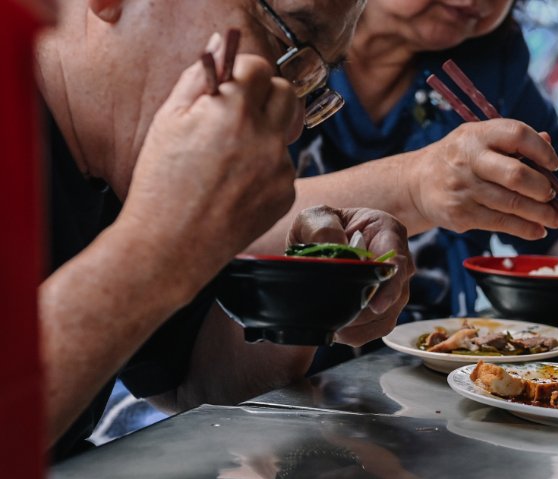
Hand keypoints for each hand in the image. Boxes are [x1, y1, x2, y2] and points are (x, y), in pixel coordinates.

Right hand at [119, 37, 299, 299]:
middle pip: (287, 94)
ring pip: (283, 135)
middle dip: (266, 96)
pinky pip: (282, 169)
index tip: (232, 85)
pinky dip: (265, 171)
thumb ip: (199, 78)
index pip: (259, 68)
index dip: (243, 73)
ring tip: (227, 162)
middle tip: (241, 112)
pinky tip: (235, 187)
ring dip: (264, 137)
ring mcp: (281, 168)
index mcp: (234, 110)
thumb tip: (220, 47)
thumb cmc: (163, 183)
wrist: (173, 244)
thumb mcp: (169, 120)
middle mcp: (266, 136)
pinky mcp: (286, 194)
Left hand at [287, 206, 412, 346]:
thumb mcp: (316, 217)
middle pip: (395, 297)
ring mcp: (396, 287)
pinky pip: (378, 328)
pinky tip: (338, 330)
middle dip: (365, 312)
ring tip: (332, 327)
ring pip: (387, 317)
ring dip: (360, 327)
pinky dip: (358, 334)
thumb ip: (324, 228)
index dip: (389, 286)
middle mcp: (400, 262)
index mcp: (389, 232)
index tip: (375, 305)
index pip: (397, 263)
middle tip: (334, 318)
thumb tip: (337, 249)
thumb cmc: (322, 226)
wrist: (319, 241)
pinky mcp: (386, 307)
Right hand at [408, 120, 557, 239]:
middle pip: (516, 175)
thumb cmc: (460, 159)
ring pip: (512, 204)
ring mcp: (463, 188)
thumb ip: (512, 140)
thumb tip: (548, 142)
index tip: (554, 165)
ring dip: (541, 214)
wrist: (417, 183)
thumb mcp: (480, 140)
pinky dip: (525, 229)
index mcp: (477, 134)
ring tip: (557, 219)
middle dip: (542, 189)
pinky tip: (538, 230)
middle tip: (553, 195)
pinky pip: (501, 223)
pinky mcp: (461, 214)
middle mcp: (468, 159)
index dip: (541, 150)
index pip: (517, 134)